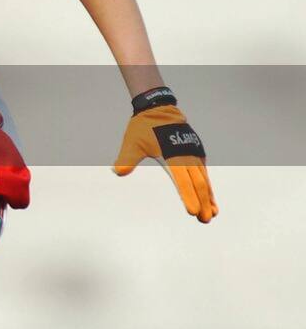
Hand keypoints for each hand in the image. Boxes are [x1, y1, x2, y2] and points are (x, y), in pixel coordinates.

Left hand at [113, 104, 217, 222]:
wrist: (158, 108)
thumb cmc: (144, 127)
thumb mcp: (133, 142)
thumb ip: (127, 159)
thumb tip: (117, 172)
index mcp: (172, 156)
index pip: (182, 181)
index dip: (188, 197)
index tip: (193, 212)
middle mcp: (186, 156)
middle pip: (197, 184)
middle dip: (202, 203)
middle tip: (204, 220)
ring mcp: (193, 154)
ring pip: (204, 180)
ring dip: (208, 198)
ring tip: (212, 214)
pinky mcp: (196, 153)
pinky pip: (204, 173)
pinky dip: (208, 187)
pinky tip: (211, 200)